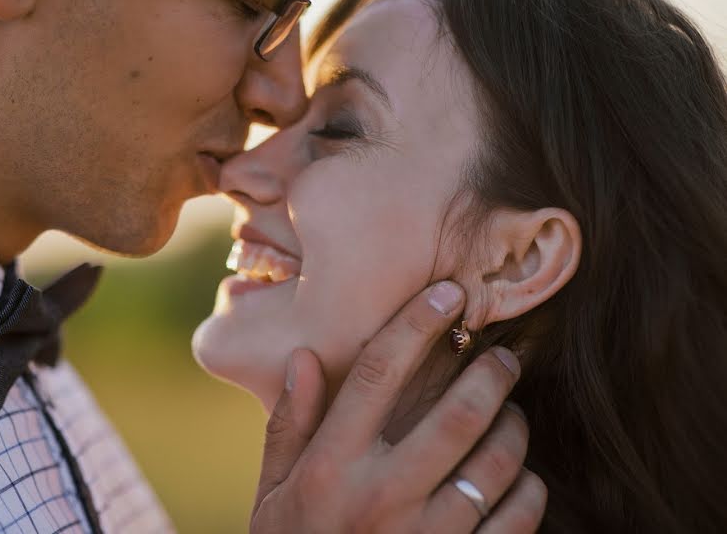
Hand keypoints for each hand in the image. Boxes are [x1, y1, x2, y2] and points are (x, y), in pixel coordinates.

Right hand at [250, 281, 546, 532]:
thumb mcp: (273, 493)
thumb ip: (288, 426)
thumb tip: (304, 357)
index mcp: (329, 467)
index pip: (378, 376)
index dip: (415, 325)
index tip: (447, 293)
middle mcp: (378, 497)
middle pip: (455, 415)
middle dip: (492, 374)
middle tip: (506, 358)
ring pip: (495, 464)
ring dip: (514, 428)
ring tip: (513, 414)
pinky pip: (515, 518)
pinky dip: (529, 488)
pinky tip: (521, 476)